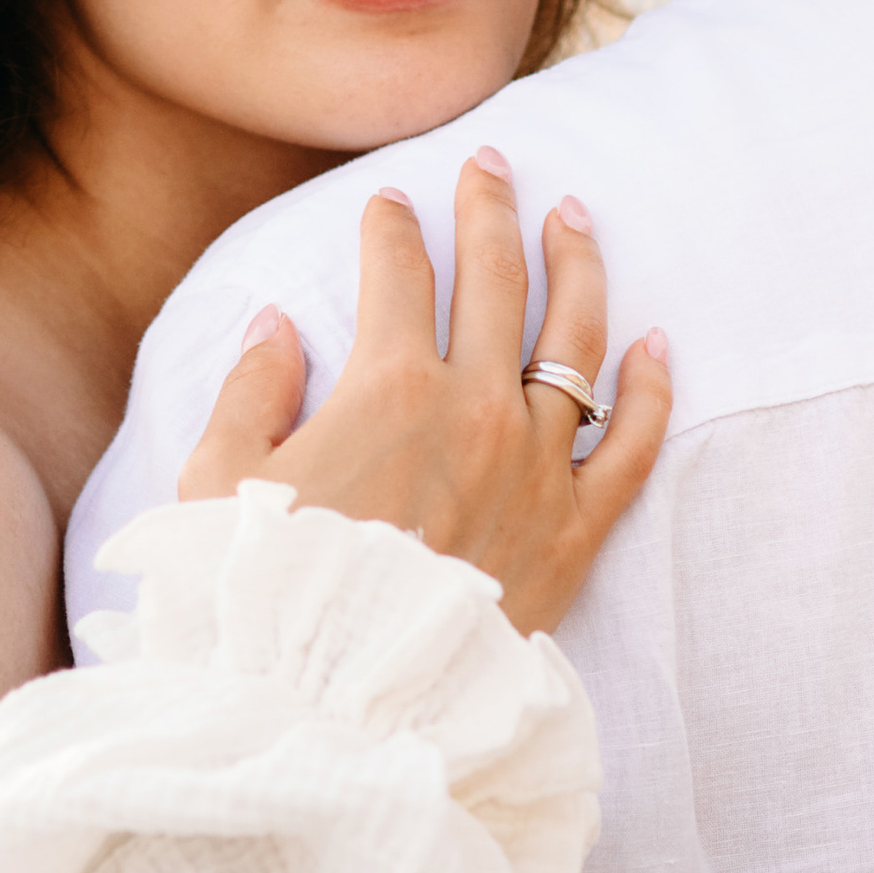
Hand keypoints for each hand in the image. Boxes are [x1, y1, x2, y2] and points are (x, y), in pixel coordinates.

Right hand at [178, 150, 668, 637]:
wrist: (341, 708)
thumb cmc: (264, 600)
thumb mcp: (217, 486)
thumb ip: (247, 393)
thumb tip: (274, 327)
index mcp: (386, 386)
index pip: (396, 271)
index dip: (389, 225)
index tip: (388, 203)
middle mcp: (474, 408)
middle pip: (494, 279)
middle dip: (491, 208)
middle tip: (493, 164)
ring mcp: (534, 467)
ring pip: (574, 339)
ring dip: (576, 266)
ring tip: (575, 218)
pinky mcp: (574, 532)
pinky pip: (630, 445)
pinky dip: (649, 390)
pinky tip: (656, 345)